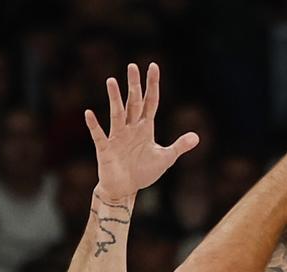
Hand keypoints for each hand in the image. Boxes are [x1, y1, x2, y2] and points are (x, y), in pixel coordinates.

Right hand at [85, 62, 199, 200]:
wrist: (125, 189)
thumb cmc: (143, 172)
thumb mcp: (165, 159)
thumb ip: (179, 146)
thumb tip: (197, 137)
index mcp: (145, 127)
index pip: (150, 102)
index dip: (152, 85)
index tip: (153, 66)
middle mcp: (131, 128)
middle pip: (134, 102)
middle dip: (134, 85)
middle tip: (132, 66)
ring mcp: (117, 137)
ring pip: (117, 114)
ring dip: (115, 99)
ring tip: (112, 81)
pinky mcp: (106, 149)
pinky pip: (99, 135)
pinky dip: (94, 125)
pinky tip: (89, 113)